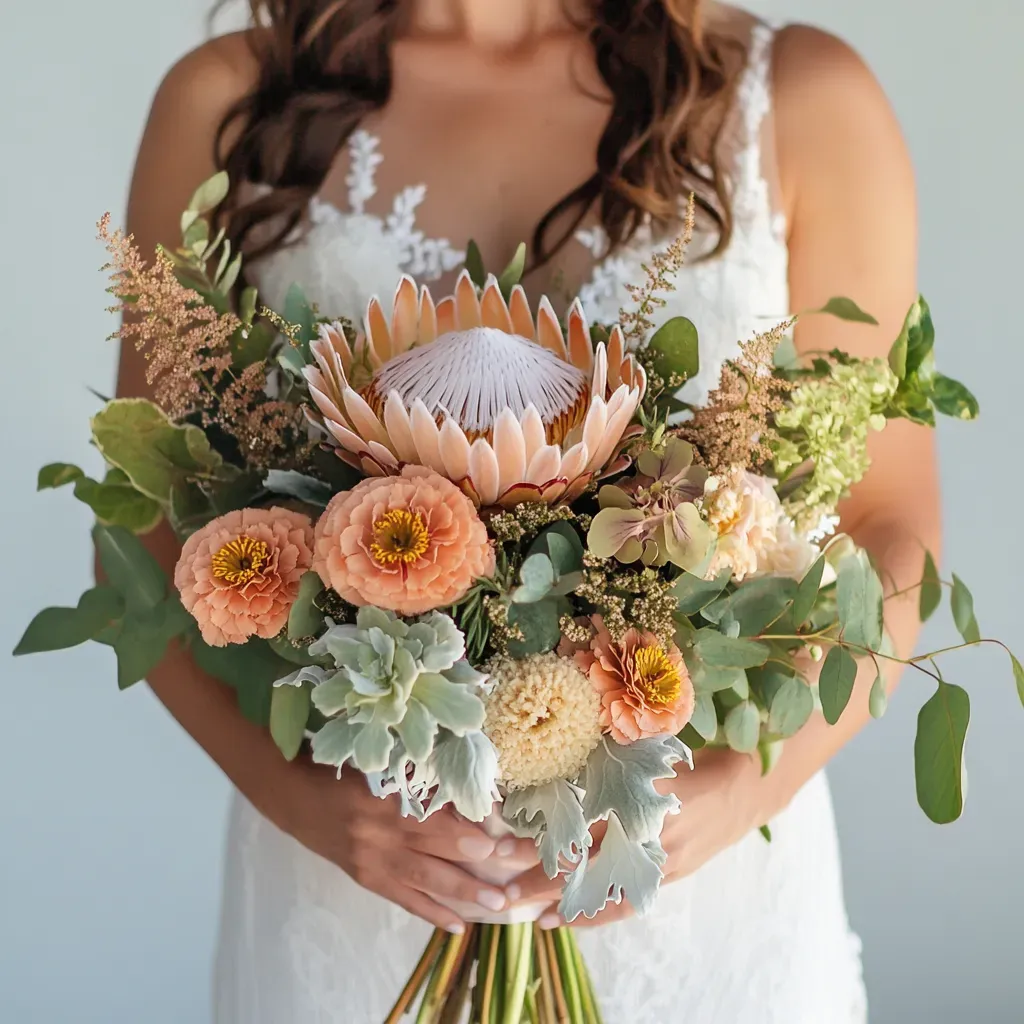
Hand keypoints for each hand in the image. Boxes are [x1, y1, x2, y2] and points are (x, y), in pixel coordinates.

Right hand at [270, 758, 535, 931]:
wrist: (294, 795)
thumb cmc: (344, 771)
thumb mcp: (381, 765)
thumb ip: (421, 778)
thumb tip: (470, 787)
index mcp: (386, 797)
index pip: (438, 817)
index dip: (472, 828)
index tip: (505, 835)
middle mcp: (380, 831)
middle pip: (436, 852)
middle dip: (477, 865)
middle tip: (512, 876)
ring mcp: (372, 858)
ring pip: (425, 880)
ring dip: (462, 893)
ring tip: (496, 904)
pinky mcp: (365, 877)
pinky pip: (403, 899)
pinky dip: (430, 913)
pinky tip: (458, 924)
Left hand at [508, 747, 769, 927]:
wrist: (743, 788)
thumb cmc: (691, 759)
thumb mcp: (649, 751)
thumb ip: (609, 759)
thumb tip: (555, 757)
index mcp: (639, 797)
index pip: (580, 819)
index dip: (542, 828)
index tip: (506, 830)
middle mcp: (647, 833)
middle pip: (581, 857)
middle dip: (535, 869)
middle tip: (496, 872)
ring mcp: (658, 861)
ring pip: (595, 884)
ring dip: (552, 896)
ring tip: (515, 903)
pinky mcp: (666, 877)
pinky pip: (622, 904)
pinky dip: (590, 915)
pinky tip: (558, 919)